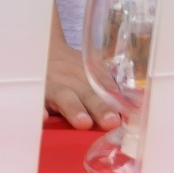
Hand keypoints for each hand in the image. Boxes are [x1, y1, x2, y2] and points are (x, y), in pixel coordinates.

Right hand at [42, 15, 118, 130]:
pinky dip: (38, 109)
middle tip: (111, 121)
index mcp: (91, 79)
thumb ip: (108, 90)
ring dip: (74, 109)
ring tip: (83, 122)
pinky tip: (42, 117)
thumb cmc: (71, 71)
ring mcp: (54, 88)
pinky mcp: (37, 95)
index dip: (117, 103)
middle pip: (88, 95)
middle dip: (100, 108)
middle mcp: (75, 82)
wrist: (41, 50)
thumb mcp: (90, 75)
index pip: (107, 91)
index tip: (127, 116)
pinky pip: (36, 102)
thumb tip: (137, 109)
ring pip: (64, 97)